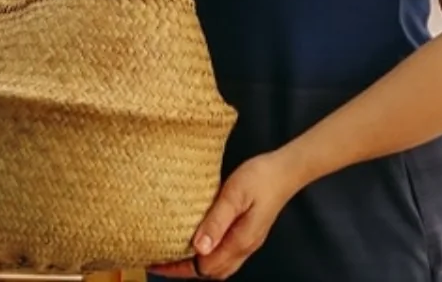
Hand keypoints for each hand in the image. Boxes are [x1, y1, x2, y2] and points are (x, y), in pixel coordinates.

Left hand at [149, 152, 305, 278]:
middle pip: (211, 271)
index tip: (156, 262)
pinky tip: (194, 240)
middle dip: (183, 269)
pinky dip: (206, 253)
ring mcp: (247, 241)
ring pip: (219, 264)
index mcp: (240, 241)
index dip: (179, 268)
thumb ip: (217, 222)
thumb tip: (198, 248)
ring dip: (195, 263)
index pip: (205, 267)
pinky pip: (224, 252)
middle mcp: (245, 246)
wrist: (285, 170)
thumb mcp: (234, 196)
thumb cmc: (260, 178)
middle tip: (158, 259)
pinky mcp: (247, 232)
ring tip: (171, 252)